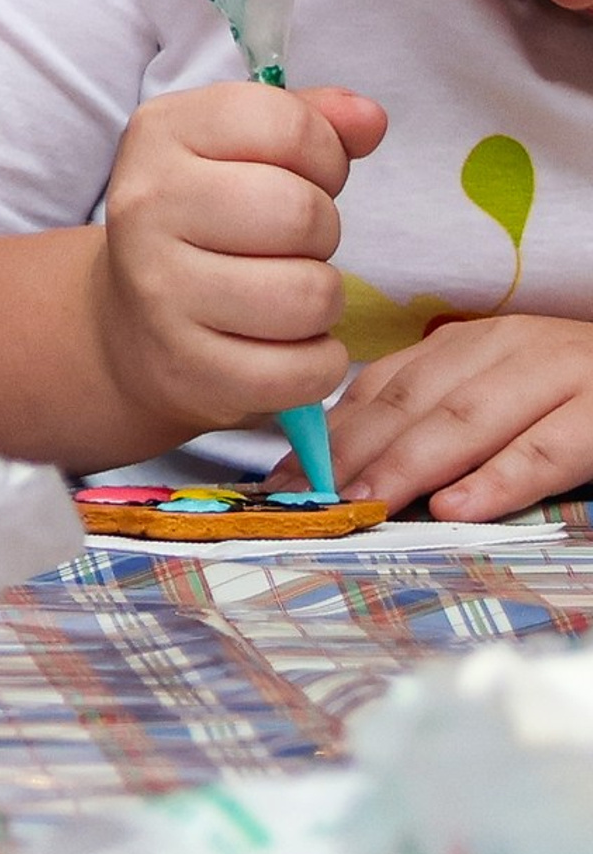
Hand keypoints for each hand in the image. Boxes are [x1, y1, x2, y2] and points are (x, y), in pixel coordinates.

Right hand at [94, 80, 387, 445]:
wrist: (127, 323)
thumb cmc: (206, 222)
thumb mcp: (240, 150)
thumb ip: (311, 120)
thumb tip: (371, 120)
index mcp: (161, 132)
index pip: (288, 126)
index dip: (325, 155)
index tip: (305, 178)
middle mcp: (146, 205)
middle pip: (301, 213)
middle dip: (323, 231)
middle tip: (294, 245)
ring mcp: (159, 292)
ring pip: (309, 295)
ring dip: (322, 300)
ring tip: (290, 295)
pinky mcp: (186, 369)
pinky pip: (303, 370)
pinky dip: (317, 363)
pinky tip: (286, 347)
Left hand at [329, 314, 592, 518]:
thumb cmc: (577, 396)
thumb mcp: (502, 393)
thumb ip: (438, 418)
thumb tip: (355, 467)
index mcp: (471, 344)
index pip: (384, 386)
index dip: (332, 434)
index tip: (288, 479)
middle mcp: (506, 348)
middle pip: (413, 401)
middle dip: (354, 452)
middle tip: (312, 499)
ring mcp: (557, 374)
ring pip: (466, 420)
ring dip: (407, 464)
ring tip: (365, 503)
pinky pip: (542, 451)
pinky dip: (495, 481)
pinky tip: (454, 508)